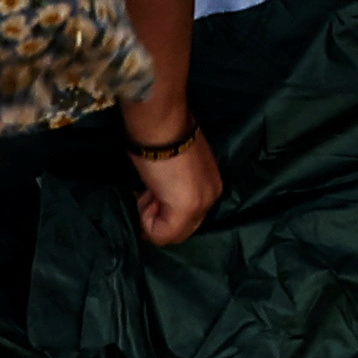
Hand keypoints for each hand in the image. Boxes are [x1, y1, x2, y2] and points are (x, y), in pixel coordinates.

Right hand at [126, 108, 223, 246]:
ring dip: (150, 214)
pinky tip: (147, 193)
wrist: (162, 123)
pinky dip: (146, 220)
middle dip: (157, 215)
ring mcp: (201, 204)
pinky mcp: (186, 209)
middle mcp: (211, 196)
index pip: (187, 216)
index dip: (161, 209)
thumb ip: (173, 186)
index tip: (149, 190)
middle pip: (180, 229)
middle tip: (147, 190)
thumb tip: (157, 199)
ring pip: (169, 233)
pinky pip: (161, 234)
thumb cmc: (163, 136)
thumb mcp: (174, 165)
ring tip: (148, 188)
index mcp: (210, 184)